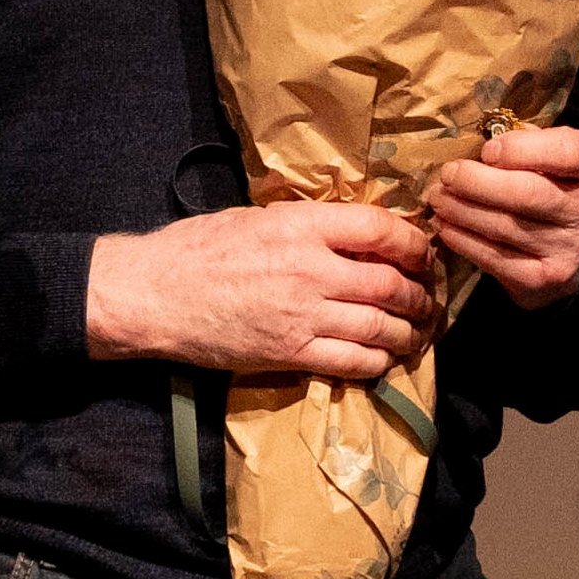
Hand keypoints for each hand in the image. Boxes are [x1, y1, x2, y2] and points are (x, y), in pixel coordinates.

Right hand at [86, 201, 437, 384]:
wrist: (153, 294)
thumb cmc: (197, 248)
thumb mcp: (255, 217)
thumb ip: (306, 225)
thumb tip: (351, 232)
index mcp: (301, 226)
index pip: (380, 229)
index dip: (412, 242)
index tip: (421, 251)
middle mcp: (310, 270)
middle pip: (390, 283)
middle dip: (418, 294)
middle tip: (426, 298)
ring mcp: (302, 316)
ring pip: (380, 327)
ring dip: (407, 331)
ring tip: (415, 332)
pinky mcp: (290, 353)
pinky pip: (351, 362)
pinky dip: (377, 361)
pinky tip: (383, 357)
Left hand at [427, 124, 578, 307]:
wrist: (567, 248)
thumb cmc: (549, 184)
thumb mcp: (550, 154)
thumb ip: (525, 142)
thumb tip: (477, 143)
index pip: (570, 151)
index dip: (523, 149)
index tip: (487, 150)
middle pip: (529, 193)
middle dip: (478, 182)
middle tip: (448, 174)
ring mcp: (572, 248)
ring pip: (506, 226)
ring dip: (462, 210)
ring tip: (438, 198)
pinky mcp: (548, 278)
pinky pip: (497, 258)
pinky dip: (465, 241)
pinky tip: (447, 226)